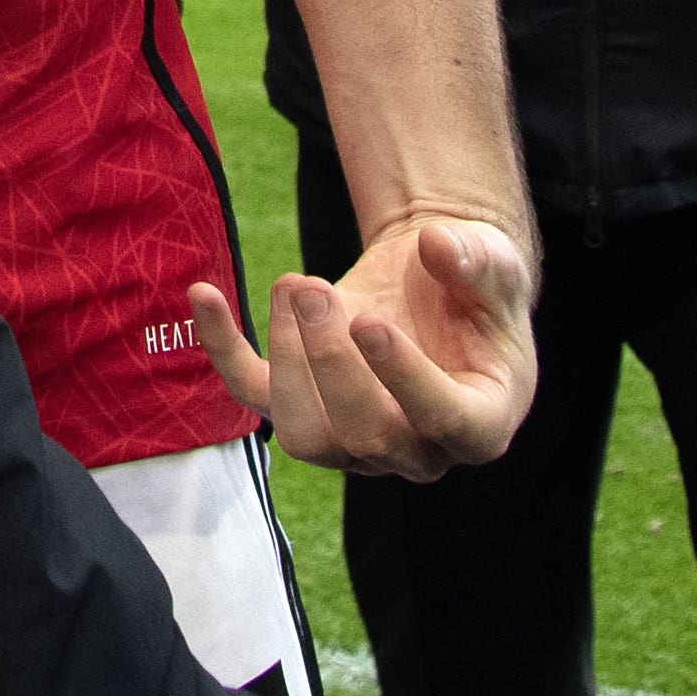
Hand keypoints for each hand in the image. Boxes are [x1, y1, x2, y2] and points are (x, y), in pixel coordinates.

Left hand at [190, 212, 536, 480]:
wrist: (430, 283)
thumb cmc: (471, 283)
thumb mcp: (493, 262)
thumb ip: (475, 259)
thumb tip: (438, 247)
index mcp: (480, 421)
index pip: (445, 422)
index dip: (405, 380)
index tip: (369, 321)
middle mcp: (417, 448)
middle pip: (364, 436)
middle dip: (329, 361)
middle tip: (311, 287)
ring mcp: (352, 439)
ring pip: (305, 434)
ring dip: (287, 356)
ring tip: (294, 284)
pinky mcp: (300, 407)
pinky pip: (252, 391)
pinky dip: (222, 345)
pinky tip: (203, 294)